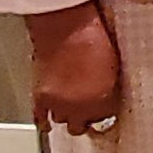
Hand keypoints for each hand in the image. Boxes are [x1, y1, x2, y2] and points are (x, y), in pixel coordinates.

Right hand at [25, 1, 120, 135]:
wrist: (66, 27)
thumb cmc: (92, 38)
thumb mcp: (113, 66)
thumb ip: (108, 88)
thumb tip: (105, 96)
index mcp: (104, 99)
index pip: (106, 119)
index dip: (104, 114)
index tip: (103, 110)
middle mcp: (81, 107)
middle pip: (82, 126)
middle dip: (84, 119)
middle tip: (85, 112)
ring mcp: (59, 104)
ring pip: (62, 121)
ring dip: (65, 115)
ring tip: (67, 108)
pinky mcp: (40, 98)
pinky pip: (40, 119)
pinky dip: (43, 123)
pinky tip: (47, 125)